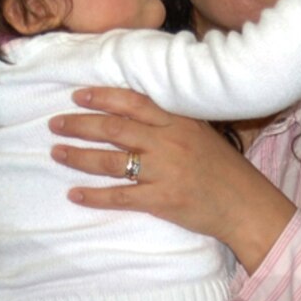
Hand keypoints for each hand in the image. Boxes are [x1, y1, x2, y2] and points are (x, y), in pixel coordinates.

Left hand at [51, 86, 296, 269]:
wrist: (244, 204)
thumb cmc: (223, 169)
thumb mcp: (201, 133)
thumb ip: (172, 121)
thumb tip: (136, 109)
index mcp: (178, 123)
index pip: (133, 102)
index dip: (102, 97)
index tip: (78, 95)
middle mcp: (169, 143)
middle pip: (115, 129)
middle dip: (80, 124)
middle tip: (55, 123)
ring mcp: (164, 172)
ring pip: (111, 162)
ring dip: (79, 157)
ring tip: (57, 153)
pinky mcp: (161, 201)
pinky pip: (120, 197)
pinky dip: (94, 196)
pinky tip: (75, 194)